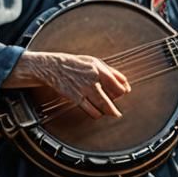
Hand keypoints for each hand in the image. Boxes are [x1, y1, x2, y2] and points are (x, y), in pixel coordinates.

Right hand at [11, 51, 130, 118]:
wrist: (53, 67)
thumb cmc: (75, 64)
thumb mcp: (94, 62)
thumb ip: (110, 71)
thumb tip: (124, 81)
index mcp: (99, 69)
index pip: (118, 84)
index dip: (123, 91)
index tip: (124, 94)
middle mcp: (93, 79)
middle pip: (113, 96)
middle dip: (117, 102)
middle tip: (117, 109)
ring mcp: (84, 88)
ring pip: (103, 105)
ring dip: (110, 111)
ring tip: (113, 114)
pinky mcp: (76, 97)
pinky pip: (91, 110)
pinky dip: (96, 114)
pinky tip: (98, 113)